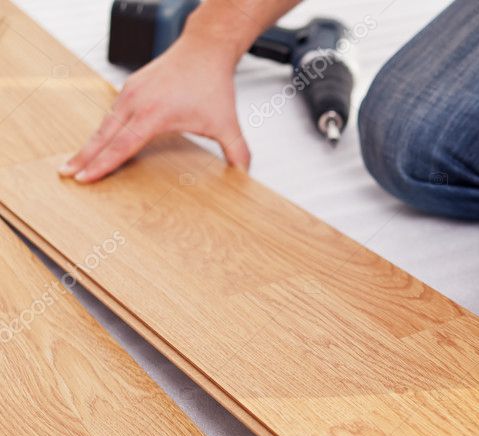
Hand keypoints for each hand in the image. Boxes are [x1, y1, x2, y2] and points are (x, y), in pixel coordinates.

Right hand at [59, 35, 248, 182]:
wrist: (204, 50)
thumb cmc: (212, 84)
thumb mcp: (226, 123)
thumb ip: (237, 152)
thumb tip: (246, 176)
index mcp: (155, 113)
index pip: (123, 145)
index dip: (103, 164)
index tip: (86, 178)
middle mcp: (137, 101)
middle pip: (104, 136)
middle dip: (84, 157)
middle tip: (67, 175)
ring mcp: (130, 93)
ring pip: (104, 124)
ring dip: (89, 145)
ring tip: (74, 163)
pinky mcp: (129, 88)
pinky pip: (111, 114)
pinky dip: (101, 131)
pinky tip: (95, 143)